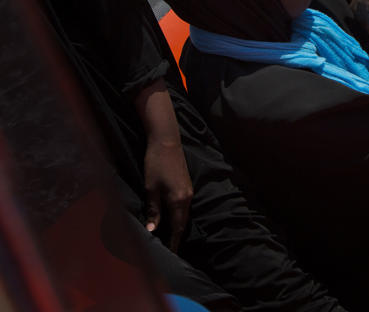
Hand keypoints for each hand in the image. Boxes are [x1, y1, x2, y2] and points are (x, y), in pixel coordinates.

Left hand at [143, 137, 192, 252]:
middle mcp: (187, 197)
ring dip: (176, 226)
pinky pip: (183, 207)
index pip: (177, 227)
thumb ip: (153, 210)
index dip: (173, 242)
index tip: (171, 255)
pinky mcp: (186, 186)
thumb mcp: (151, 188)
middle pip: (182, 222)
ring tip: (167, 238)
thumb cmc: (156, 164)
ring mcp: (188, 191)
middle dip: (176, 237)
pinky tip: (170, 219)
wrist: (166, 142)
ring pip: (183, 214)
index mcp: (179, 200)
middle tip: (168, 250)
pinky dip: (177, 216)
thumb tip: (152, 230)